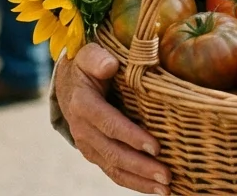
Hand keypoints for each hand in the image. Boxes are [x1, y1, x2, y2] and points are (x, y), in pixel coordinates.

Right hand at [54, 44, 169, 193]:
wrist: (69, 81)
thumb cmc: (89, 64)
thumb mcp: (89, 55)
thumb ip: (97, 58)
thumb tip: (110, 65)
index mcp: (83, 105)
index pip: (109, 124)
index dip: (131, 136)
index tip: (156, 146)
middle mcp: (83, 130)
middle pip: (113, 153)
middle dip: (141, 166)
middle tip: (167, 176)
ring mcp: (89, 145)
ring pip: (113, 168)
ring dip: (140, 181)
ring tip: (165, 189)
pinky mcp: (96, 153)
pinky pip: (113, 172)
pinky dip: (133, 183)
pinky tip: (154, 189)